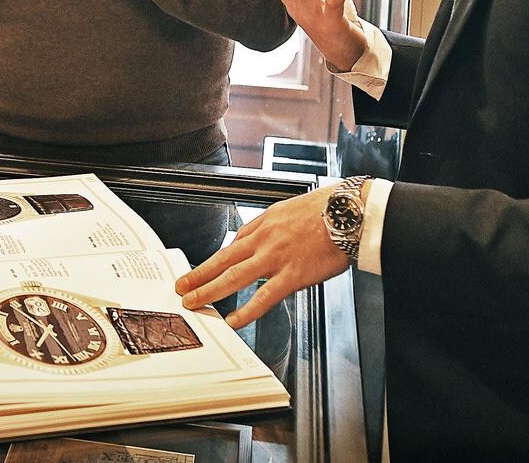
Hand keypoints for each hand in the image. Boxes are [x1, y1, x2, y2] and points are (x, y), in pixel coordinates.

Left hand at [175, 184, 348, 327]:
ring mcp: (275, 258)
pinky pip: (264, 297)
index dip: (214, 261)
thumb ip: (271, 228)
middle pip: (222, 260)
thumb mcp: (288, 210)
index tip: (203, 270)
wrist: (348, 210)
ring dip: (209, 290)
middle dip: (198, 274)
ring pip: (234, 277)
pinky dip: (246, 311)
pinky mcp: (292, 275)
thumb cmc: (325, 209)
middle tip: (181, 286)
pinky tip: (233, 320)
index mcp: (263, 224)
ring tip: (193, 301)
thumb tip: (257, 242)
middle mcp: (264, 240)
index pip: (232, 245)